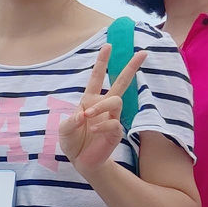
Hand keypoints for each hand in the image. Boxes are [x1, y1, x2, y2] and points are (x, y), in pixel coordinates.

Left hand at [58, 42, 145, 174]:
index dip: (102, 62)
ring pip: (116, 101)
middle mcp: (103, 106)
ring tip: (89, 116)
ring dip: (101, 106)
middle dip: (131, 67)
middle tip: (143, 53)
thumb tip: (84, 115)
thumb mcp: (64, 130)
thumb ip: (71, 121)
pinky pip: (113, 123)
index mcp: (90, 100)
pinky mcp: (116, 131)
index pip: (97, 78)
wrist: (81, 161)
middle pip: (121, 83)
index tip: (108, 45)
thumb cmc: (73, 141)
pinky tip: (94, 131)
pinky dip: (102, 125)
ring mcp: (112, 118)